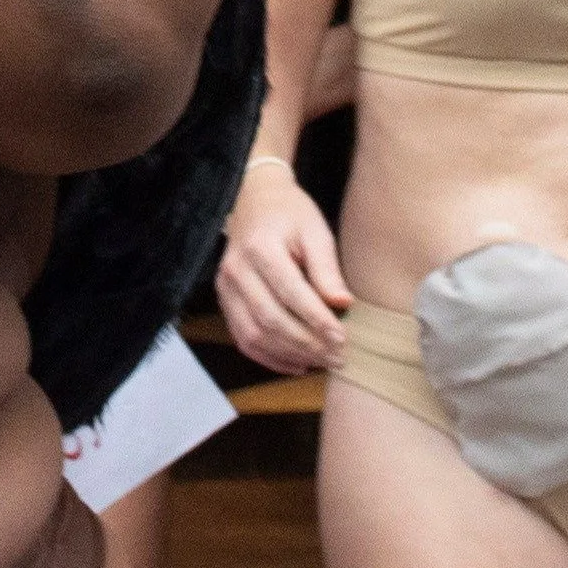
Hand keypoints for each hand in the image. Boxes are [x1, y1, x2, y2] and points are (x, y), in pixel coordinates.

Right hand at [213, 160, 352, 372]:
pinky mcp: (224, 301)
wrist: (256, 202)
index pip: (290, 292)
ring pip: (254, 335)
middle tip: (338, 358)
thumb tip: (342, 304)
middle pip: (270, 318)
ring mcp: (225, 288)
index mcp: (260, 248)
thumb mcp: (315, 231)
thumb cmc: (291, 215)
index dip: (317, 319)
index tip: (343, 337)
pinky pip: (243, 339)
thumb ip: (327, 269)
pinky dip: (270, 358)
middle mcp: (236, 270)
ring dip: (290, 355)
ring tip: (322, 362)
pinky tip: (297, 364)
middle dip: (307, 343)